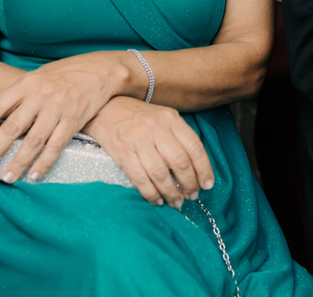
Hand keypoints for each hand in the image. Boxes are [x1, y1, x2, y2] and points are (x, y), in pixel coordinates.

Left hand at [0, 51, 135, 183]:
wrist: (102, 69)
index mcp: (28, 82)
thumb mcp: (41, 75)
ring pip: (33, 140)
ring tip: (7, 176)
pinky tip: (35, 174)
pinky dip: (44, 162)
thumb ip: (23, 93)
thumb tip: (2, 114)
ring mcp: (57, 107)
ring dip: (19, 161)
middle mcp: (40, 95)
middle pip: (12, 127)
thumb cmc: (69, 72)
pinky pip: (56, 145)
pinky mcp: (74, 119)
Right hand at [84, 96, 213, 209]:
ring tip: (176, 202)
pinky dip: (151, 193)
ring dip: (171, 192)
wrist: (105, 109)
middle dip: (189, 184)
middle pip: (179, 162)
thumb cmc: (138, 116)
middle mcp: (156, 128)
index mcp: (170, 119)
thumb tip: (194, 167)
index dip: (204, 169)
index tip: (207, 184)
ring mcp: (138, 140)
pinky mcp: (122, 153)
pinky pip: (140, 178)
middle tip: (192, 196)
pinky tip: (157, 200)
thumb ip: (178, 136)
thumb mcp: (162, 117)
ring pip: (161, 173)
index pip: (194, 146)